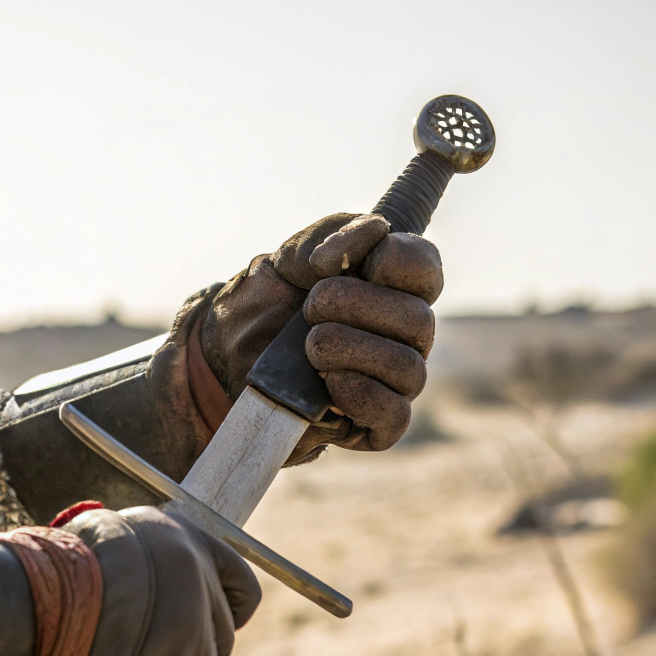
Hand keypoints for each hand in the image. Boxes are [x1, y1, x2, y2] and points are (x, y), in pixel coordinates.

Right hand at [58, 506, 260, 655]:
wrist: (26, 598)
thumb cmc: (43, 574)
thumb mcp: (102, 545)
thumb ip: (139, 567)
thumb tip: (139, 593)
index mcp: (180, 538)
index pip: (240, 585)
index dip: (225, 614)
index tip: (199, 630)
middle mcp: (196, 577)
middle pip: (219, 642)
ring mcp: (191, 626)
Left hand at [194, 213, 442, 457]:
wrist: (229, 353)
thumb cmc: (271, 301)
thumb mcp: (292, 255)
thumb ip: (335, 232)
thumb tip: (377, 234)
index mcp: (394, 288)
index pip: (426, 268)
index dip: (396, 261)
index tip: (350, 262)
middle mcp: (404, 334)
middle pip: (417, 321)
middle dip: (356, 308)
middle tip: (310, 309)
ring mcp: (393, 381)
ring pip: (408, 368)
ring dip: (352, 350)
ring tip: (310, 346)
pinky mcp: (374, 424)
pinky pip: (394, 416)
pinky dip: (364, 397)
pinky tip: (331, 384)